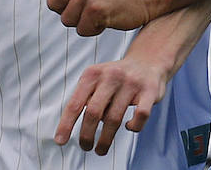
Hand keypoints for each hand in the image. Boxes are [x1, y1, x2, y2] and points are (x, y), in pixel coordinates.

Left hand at [47, 0, 154, 36]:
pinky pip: (82, 30)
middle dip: (69, 13)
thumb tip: (51, 0)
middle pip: (54, 5)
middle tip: (88, 12)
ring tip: (99, 14)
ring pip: (67, 20)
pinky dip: (93, 30)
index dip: (65, 2)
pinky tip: (106, 21)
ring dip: (82, 22)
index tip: (82, 2)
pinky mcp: (97, 9)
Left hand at [53, 53, 168, 153]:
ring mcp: (131, 83)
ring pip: (114, 118)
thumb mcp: (96, 79)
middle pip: (93, 112)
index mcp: (93, 74)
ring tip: (100, 149)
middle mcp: (110, 76)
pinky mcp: (149, 91)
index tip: (60, 140)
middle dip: (86, 135)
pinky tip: (129, 127)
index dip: (66, 123)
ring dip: (106, 139)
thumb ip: (86, 98)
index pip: (75, 103)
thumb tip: (73, 124)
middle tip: (85, 147)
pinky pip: (140, 116)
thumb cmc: (116, 77)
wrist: (147, 60)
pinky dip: (134, 126)